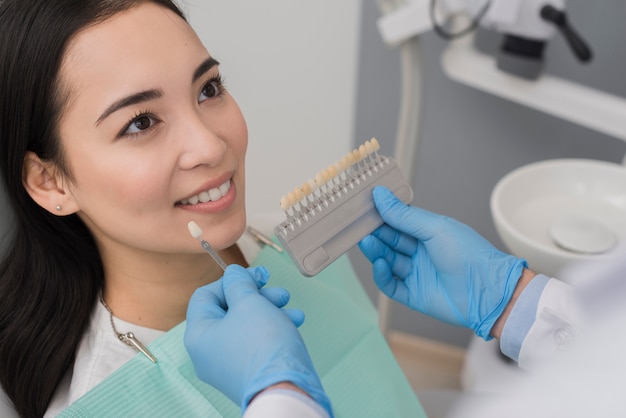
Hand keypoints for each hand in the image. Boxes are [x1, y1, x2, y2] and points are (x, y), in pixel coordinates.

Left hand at [184, 265, 331, 415]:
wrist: (285, 389)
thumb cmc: (263, 347)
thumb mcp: (249, 303)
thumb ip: (239, 283)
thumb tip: (233, 274)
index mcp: (198, 335)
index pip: (205, 296)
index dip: (231, 281)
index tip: (255, 276)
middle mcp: (208, 353)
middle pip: (229, 310)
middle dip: (257, 295)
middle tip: (277, 291)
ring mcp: (228, 365)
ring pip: (246, 325)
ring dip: (270, 309)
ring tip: (291, 307)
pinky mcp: (247, 372)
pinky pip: (256, 343)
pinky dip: (273, 328)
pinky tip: (294, 321)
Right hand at [359, 186, 525, 339]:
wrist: (488, 291)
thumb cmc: (469, 255)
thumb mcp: (435, 228)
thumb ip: (404, 215)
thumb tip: (381, 195)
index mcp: (429, 233)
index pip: (399, 222)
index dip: (382, 215)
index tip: (365, 207)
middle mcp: (421, 253)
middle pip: (390, 241)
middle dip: (375, 233)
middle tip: (359, 226)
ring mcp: (416, 274)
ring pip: (388, 261)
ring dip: (376, 251)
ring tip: (367, 242)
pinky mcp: (413, 295)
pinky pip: (391, 285)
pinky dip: (382, 275)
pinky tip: (380, 264)